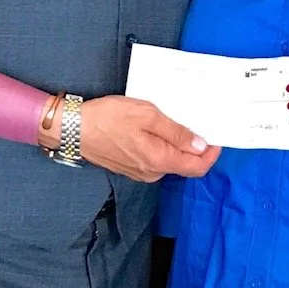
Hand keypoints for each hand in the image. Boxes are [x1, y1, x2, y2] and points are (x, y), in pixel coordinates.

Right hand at [74, 96, 219, 181]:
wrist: (72, 129)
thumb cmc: (108, 118)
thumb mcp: (147, 115)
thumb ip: (176, 132)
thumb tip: (199, 145)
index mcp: (159, 160)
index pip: (197, 167)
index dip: (211, 154)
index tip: (216, 138)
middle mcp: (151, 172)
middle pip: (184, 164)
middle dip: (195, 146)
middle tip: (196, 122)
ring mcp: (139, 171)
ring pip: (168, 160)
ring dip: (176, 144)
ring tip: (174, 121)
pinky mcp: (129, 167)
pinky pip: (154, 159)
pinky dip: (161, 146)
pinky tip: (154, 128)